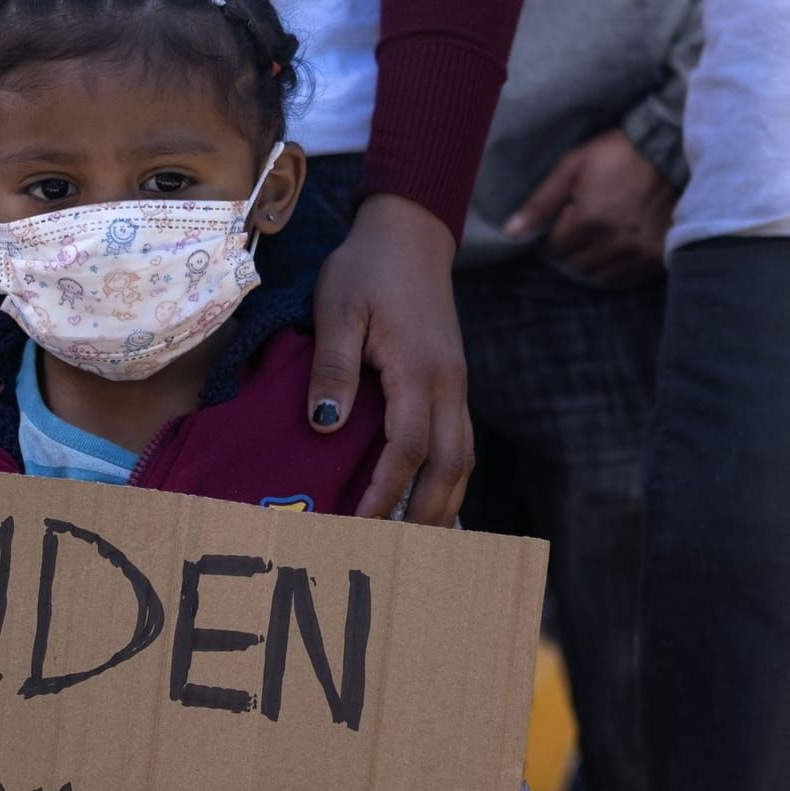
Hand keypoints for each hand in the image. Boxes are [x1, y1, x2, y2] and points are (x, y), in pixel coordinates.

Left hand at [309, 193, 471, 524]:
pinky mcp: (454, 383)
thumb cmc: (366, 269)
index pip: (407, 448)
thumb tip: (325, 427)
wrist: (409, 235)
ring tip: (417, 544)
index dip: (384, 492)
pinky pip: (461, 443)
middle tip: (395, 555)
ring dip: (444, 504)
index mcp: (419, 369)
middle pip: (449, 466)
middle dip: (425, 516)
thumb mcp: (338, 309)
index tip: (359, 526)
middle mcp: (448, 384)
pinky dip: (449, 479)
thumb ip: (333, 368)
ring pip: (464, 459)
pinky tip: (430, 500)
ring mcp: (457, 385)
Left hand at [504, 129, 673, 287]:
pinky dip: (614, 271)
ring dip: (590, 264)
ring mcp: (637, 254)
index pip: (553, 249)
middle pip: (574, 267)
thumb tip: (511, 233)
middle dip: (569, 252)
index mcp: (589, 219)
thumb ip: (540, 203)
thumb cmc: (614, 155)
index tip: (560, 223)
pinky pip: (625, 280)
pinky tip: (614, 252)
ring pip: (598, 277)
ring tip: (595, 242)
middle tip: (577, 232)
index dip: (551, 236)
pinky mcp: (657, 259)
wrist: (668, 151)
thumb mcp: (572, 167)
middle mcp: (613, 243)